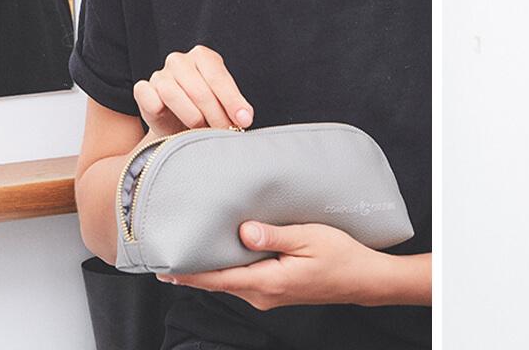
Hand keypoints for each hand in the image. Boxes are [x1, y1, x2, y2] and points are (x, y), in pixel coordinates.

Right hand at [132, 45, 253, 137]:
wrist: (176, 125)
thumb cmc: (204, 111)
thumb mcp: (223, 104)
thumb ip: (234, 107)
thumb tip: (245, 118)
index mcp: (203, 57)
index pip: (218, 77)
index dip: (232, 101)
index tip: (244, 120)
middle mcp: (179, 61)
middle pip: (198, 89)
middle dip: (215, 114)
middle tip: (224, 132)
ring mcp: (159, 74)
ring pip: (172, 93)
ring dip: (190, 116)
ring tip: (201, 130)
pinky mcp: (143, 89)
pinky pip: (149, 99)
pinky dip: (160, 110)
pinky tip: (171, 121)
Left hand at [160, 222, 419, 309]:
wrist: (366, 280)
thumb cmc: (342, 256)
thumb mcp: (309, 238)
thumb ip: (274, 236)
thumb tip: (243, 231)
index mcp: (267, 283)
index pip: (217, 279)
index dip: (188, 273)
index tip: (163, 267)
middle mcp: (263, 295)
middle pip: (217, 282)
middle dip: (191, 271)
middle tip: (164, 254)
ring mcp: (269, 296)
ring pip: (230, 281)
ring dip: (209, 269)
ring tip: (187, 251)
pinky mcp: (276, 291)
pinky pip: (243, 281)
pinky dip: (227, 269)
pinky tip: (220, 256)